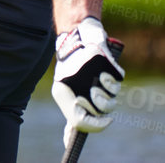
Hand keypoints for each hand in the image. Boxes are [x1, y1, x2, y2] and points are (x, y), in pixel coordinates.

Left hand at [52, 16, 123, 146]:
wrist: (74, 38)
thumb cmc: (70, 69)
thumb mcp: (64, 93)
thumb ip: (71, 116)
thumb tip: (70, 141)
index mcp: (64, 95)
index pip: (79, 122)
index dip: (95, 126)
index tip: (106, 121)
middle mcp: (76, 86)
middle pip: (100, 111)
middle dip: (102, 104)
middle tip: (94, 91)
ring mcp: (91, 74)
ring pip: (111, 98)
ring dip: (108, 93)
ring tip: (98, 80)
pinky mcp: (102, 61)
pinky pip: (116, 79)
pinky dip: (112, 77)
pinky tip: (102, 70)